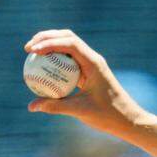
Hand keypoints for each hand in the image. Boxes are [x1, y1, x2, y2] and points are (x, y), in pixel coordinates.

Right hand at [23, 30, 146, 134]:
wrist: (128, 119)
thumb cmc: (108, 115)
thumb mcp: (81, 111)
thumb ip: (56, 106)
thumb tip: (31, 106)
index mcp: (94, 63)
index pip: (70, 44)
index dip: (49, 43)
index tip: (32, 51)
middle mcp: (93, 59)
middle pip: (68, 38)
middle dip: (47, 38)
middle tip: (28, 48)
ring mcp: (91, 64)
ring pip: (69, 46)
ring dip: (51, 44)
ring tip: (32, 52)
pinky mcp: (89, 71)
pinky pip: (70, 60)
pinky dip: (56, 59)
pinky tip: (42, 68)